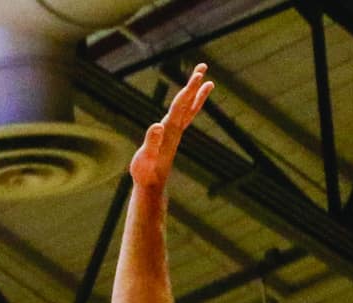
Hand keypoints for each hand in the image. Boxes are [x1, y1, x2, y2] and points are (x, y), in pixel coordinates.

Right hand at [130, 63, 212, 190]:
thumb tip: (157, 126)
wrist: (151, 186)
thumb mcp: (144, 158)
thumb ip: (151, 142)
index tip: (198, 76)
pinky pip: (185, 117)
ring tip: (208, 81)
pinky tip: (193, 101)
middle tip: (203, 66)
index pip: (180, 105)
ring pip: (189, 109)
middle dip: (194, 84)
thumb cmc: (145, 173)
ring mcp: (175, 133)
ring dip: (197, 94)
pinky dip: (191, 107)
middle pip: (187, 102)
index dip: (189, 89)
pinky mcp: (172, 137)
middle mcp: (175, 129)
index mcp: (169, 130)